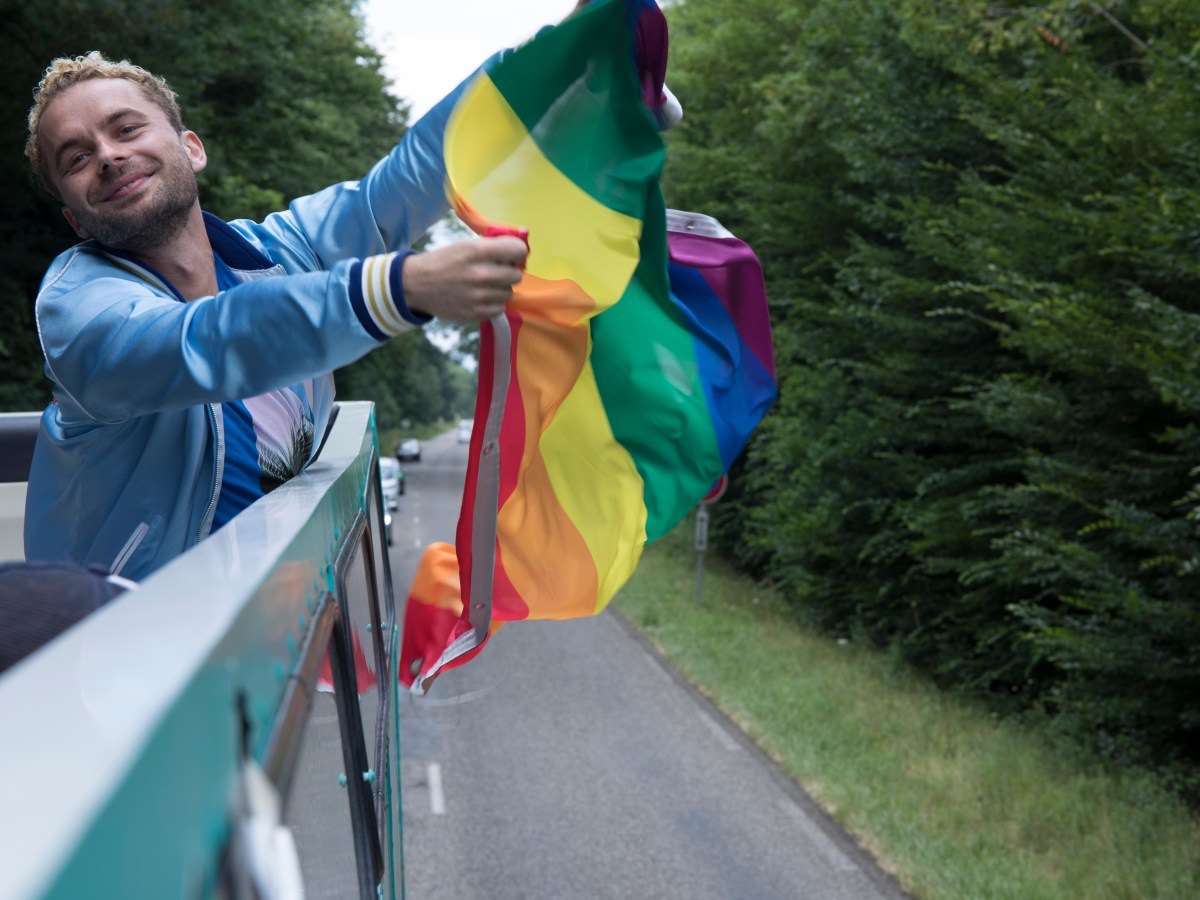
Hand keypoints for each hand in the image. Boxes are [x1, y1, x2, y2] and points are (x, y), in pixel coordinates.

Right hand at [401, 236, 528, 322]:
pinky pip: (500, 308)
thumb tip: (521, 248)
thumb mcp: (466, 245)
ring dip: (499, 288)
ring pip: (508, 292)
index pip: (518, 250)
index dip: (516, 252)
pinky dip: (493, 303)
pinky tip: (479, 297)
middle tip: (494, 271)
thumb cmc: (445, 261)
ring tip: (482, 285)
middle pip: (516, 275)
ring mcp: (479, 296)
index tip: (510, 255)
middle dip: (508, 272)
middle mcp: (481, 274)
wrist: (416, 285)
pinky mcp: (476, 313)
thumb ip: (493, 246)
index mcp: (478, 251)